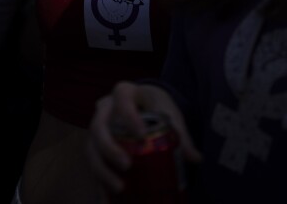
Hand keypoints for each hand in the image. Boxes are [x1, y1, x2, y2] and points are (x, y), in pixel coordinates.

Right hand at [87, 82, 201, 193]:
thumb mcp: (170, 113)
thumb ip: (181, 134)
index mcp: (124, 92)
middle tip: (127, 166)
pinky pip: (93, 165)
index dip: (128, 115)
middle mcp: (104, 109)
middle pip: (98, 127)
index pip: (121, 97)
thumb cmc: (156, 106)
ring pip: (91, 149)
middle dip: (110, 149)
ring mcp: (97, 129)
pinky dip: (99, 184)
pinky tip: (107, 201)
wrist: (144, 104)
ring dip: (102, 170)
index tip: (141, 135)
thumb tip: (195, 158)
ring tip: (120, 188)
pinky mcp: (95, 148)